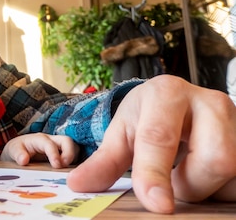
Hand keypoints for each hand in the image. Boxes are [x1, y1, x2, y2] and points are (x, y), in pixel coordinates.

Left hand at [0, 132, 78, 168]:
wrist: (18, 152)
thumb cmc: (17, 149)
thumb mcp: (12, 150)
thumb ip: (17, 154)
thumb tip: (24, 160)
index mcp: (39, 139)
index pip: (49, 143)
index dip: (54, 153)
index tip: (57, 165)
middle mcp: (52, 141)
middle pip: (67, 141)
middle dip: (70, 153)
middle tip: (65, 167)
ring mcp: (59, 148)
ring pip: (73, 149)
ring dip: (74, 159)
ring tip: (69, 173)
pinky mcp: (63, 157)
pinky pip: (73, 158)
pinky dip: (74, 166)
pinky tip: (70, 176)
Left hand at [66, 75, 235, 213]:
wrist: (177, 100)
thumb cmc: (147, 117)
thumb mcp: (122, 134)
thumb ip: (104, 161)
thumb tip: (78, 185)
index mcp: (167, 93)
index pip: (159, 137)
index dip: (156, 173)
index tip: (157, 205)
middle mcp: (208, 101)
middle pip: (212, 160)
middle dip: (189, 184)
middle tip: (173, 179)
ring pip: (233, 173)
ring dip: (208, 188)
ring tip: (189, 173)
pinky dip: (224, 189)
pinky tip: (208, 178)